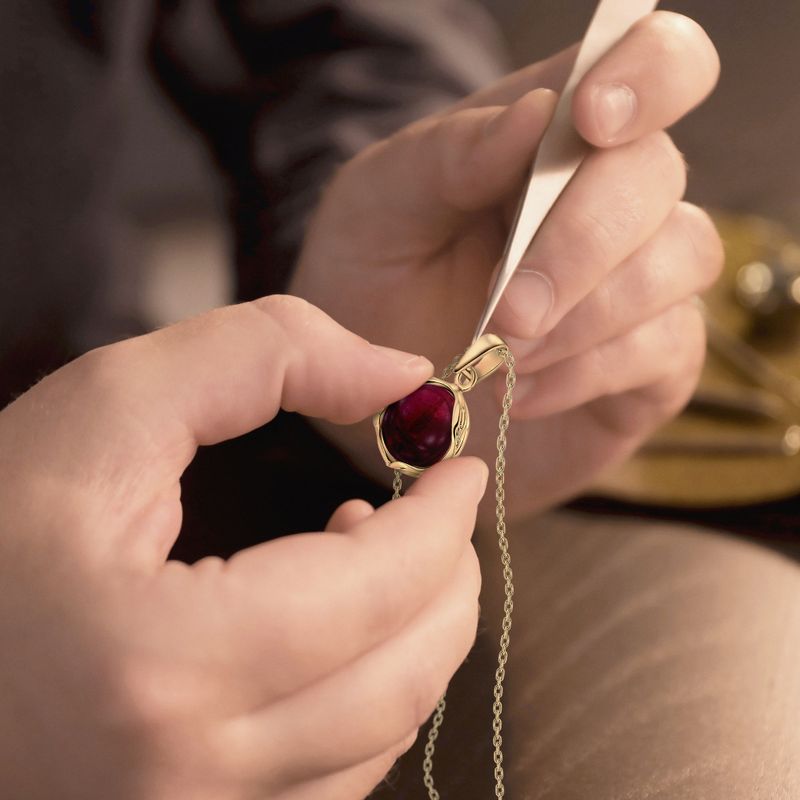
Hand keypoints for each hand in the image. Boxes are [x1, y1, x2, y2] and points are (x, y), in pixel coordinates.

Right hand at [0, 296, 487, 799]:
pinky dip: (370, 695)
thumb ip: (262, 357)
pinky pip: (336, 777)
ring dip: (414, 634)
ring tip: (380, 557)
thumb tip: (396, 374)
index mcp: (159, 664)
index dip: (439, 521)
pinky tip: (335, 634)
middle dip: (447, 579)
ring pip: (381, 736)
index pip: (372, 591)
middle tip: (441, 513)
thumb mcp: (106, 410)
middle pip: (398, 680)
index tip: (459, 472)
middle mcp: (185, 779)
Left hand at [290, 12, 723, 517]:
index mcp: (551, 136)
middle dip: (579, 242)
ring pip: (683, 259)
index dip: (648, 74)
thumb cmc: (379, 279)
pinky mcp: (651, 360)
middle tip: (505, 310)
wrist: (379, 387)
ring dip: (586, 316)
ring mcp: (641, 280)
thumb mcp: (382, 206)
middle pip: (656, 175)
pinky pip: (666, 349)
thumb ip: (450, 153)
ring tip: (501, 359)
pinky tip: (519, 393)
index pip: (653, 62)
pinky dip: (586, 374)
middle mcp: (611, 199)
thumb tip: (538, 113)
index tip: (590, 120)